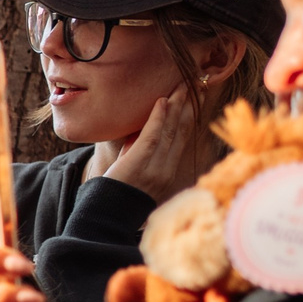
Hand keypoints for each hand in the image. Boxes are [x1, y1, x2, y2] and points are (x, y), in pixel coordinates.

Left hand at [100, 83, 208, 202]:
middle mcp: (166, 169)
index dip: (190, 116)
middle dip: (188, 106)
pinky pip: (151, 137)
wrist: (106, 217)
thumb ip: (141, 153)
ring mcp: (153, 168)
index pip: (182, 139)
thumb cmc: (118, 195)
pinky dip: (157, 119)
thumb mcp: (136, 173)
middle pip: (181, 131)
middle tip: (196, 84)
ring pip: (170, 131)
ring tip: (182, 86)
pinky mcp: (138, 164)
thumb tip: (145, 131)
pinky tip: (162, 102)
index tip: (196, 97)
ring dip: (176, 106)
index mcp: (168, 172)